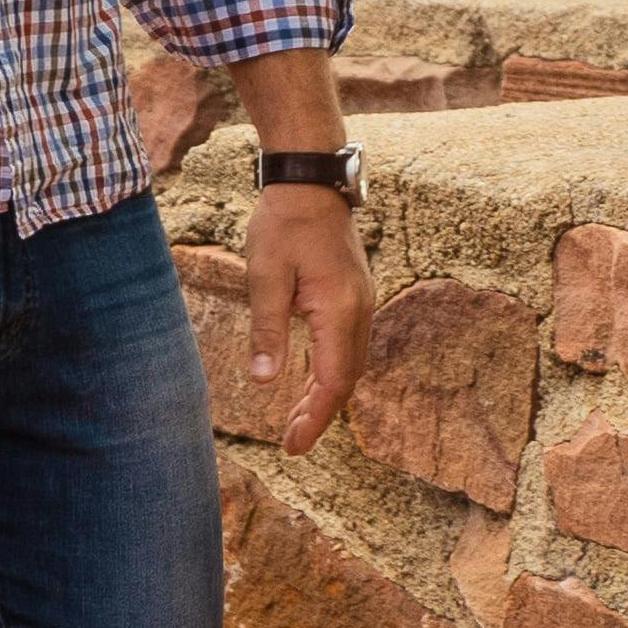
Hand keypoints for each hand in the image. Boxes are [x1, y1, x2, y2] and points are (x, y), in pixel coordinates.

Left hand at [244, 180, 375, 447]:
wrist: (311, 180)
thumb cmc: (284, 223)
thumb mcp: (265, 276)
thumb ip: (267, 329)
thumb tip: (264, 381)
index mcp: (339, 311)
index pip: (333, 382)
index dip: (314, 418)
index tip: (293, 447)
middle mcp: (360, 311)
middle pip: (347, 380)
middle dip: (320, 414)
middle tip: (291, 443)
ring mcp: (362, 302)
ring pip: (351, 364)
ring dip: (326, 394)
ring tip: (296, 419)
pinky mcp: (355, 294)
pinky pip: (349, 345)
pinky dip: (331, 371)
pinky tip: (310, 379)